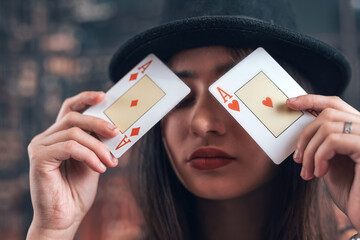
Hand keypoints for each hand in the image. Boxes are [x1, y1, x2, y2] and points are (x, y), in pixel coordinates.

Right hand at [27, 91, 118, 238]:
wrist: (65, 217)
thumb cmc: (78, 190)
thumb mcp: (93, 160)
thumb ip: (97, 144)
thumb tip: (115, 128)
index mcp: (58, 136)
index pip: (69, 108)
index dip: (85, 98)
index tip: (104, 95)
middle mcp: (46, 138)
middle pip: (74, 117)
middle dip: (99, 124)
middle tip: (116, 133)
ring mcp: (39, 147)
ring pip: (75, 133)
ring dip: (98, 147)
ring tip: (111, 162)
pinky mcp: (39, 158)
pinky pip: (70, 147)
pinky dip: (89, 156)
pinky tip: (99, 168)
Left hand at [286, 94, 359, 230]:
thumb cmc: (350, 191)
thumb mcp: (330, 160)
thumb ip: (322, 141)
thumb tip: (300, 127)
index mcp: (359, 129)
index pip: (335, 104)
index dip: (312, 100)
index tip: (291, 103)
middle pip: (328, 112)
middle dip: (305, 134)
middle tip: (297, 158)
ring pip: (327, 127)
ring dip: (309, 151)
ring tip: (307, 171)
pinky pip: (333, 140)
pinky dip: (319, 156)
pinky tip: (320, 173)